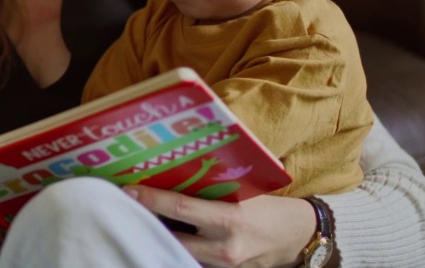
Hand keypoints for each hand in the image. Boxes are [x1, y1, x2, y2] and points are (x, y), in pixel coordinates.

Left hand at [122, 185, 315, 267]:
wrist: (298, 238)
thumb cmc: (268, 207)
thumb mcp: (245, 191)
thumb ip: (214, 185)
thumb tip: (177, 166)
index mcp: (231, 219)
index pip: (182, 209)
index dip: (152, 200)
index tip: (129, 190)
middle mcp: (224, 247)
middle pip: (173, 237)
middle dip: (148, 222)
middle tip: (126, 205)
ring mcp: (223, 265)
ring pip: (179, 250)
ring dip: (161, 234)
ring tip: (141, 217)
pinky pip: (192, 258)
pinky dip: (177, 245)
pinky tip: (165, 232)